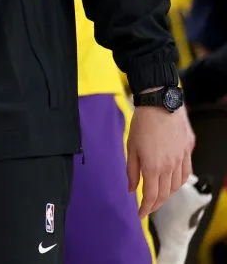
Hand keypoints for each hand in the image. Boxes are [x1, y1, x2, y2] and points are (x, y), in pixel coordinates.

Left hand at [127, 102, 194, 216]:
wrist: (161, 104)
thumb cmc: (142, 123)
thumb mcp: (130, 147)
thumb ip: (131, 170)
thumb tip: (131, 189)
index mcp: (153, 167)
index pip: (151, 195)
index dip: (146, 208)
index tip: (140, 214)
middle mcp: (170, 166)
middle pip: (165, 193)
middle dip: (156, 204)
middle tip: (147, 207)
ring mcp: (181, 159)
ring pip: (177, 185)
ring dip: (168, 194)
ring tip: (158, 196)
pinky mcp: (188, 150)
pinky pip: (186, 173)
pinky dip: (179, 182)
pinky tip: (173, 181)